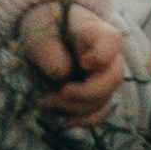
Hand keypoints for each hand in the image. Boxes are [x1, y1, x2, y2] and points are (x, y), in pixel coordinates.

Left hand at [17, 1, 124, 126]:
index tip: (85, 63)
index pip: (111, 41)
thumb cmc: (44, 29)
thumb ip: (48, 51)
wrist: (45, 36)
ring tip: (48, 102)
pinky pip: (99, 111)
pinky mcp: (96, 94)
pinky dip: (85, 119)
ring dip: (77, 106)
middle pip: (112, 78)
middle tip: (60, 93)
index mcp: (95, 32)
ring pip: (104, 98)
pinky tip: (67, 121)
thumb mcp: (38, 34)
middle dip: (86, 92)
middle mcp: (107, 56)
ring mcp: (104, 77)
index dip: (103, 55)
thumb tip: (62, 75)